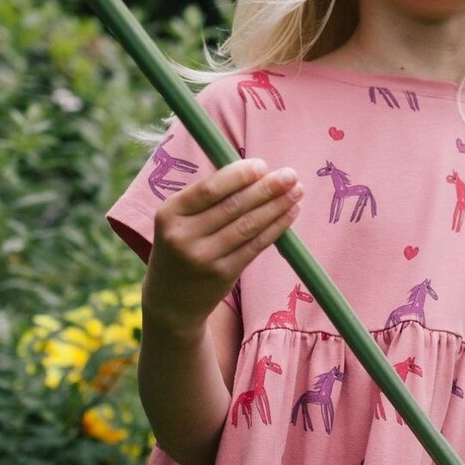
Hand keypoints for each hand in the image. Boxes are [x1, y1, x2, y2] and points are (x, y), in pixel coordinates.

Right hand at [143, 155, 302, 334]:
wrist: (171, 300)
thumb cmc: (181, 246)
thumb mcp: (178, 220)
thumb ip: (208, 197)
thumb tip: (255, 172)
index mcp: (169, 213)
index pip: (209, 189)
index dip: (239, 175)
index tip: (262, 165)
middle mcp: (184, 236)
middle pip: (233, 206)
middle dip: (266, 188)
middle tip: (290, 175)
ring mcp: (204, 258)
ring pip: (248, 225)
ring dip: (277, 206)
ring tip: (296, 191)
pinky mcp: (223, 275)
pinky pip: (255, 246)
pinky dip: (276, 227)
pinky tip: (290, 213)